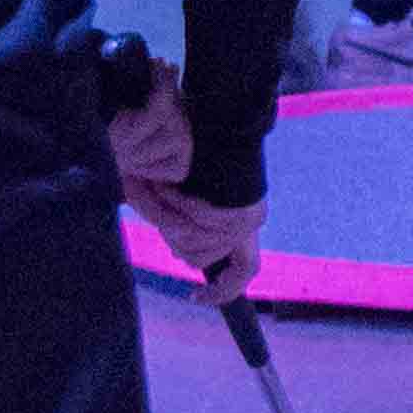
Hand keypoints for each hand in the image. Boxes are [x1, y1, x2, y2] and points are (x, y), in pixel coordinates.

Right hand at [107, 85, 264, 287]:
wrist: (214, 114)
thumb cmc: (192, 146)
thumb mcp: (182, 194)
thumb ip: (182, 222)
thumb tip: (184, 252)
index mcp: (241, 219)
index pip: (243, 272)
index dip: (220, 293)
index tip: (195, 298)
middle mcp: (250, 223)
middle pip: (200, 258)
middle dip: (173, 233)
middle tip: (162, 200)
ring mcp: (247, 218)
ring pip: (193, 245)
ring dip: (171, 217)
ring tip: (166, 186)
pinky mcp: (241, 211)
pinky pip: (197, 228)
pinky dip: (178, 209)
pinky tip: (171, 187)